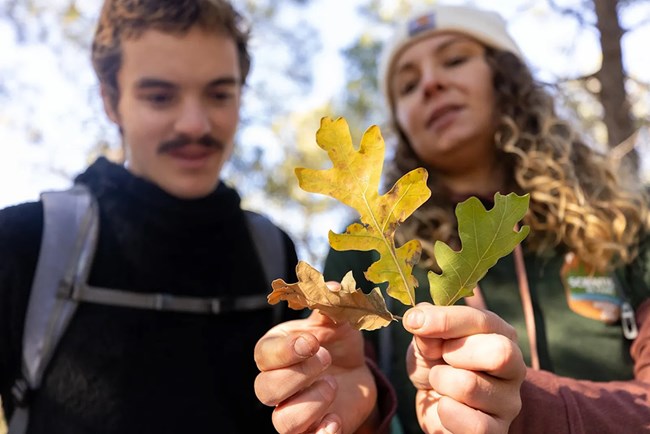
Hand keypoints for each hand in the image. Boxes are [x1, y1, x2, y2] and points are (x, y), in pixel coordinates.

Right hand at [254, 307, 376, 433]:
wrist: (356, 371)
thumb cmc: (336, 341)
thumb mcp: (338, 320)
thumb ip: (332, 305)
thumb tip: (334, 288)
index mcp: (276, 351)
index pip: (263, 355)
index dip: (285, 351)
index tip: (312, 342)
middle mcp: (277, 383)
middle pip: (265, 389)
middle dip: (298, 374)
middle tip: (326, 358)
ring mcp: (292, 410)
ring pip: (282, 422)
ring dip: (310, 405)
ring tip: (333, 385)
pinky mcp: (312, 430)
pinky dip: (321, 433)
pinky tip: (336, 419)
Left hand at [403, 303, 525, 433]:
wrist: (434, 403)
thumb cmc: (436, 363)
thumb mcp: (427, 340)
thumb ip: (427, 329)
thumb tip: (418, 318)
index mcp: (500, 334)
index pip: (482, 321)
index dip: (445, 320)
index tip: (415, 322)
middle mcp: (514, 367)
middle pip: (499, 352)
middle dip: (455, 352)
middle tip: (441, 357)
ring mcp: (509, 401)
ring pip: (470, 386)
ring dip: (441, 382)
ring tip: (440, 383)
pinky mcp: (498, 431)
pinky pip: (472, 423)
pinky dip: (446, 412)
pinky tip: (445, 405)